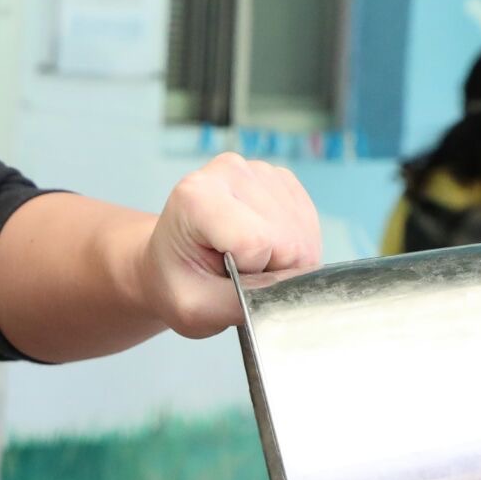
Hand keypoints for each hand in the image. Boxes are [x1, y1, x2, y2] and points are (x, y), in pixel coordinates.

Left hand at [141, 153, 321, 338]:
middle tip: (237, 271)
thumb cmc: (177, 282)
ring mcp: (259, 170)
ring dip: (284, 259)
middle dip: (272, 268)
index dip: (251, 272)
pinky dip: (293, 246)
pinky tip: (263, 248)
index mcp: (197, 196)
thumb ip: (240, 302)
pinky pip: (308, 224)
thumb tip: (290, 289)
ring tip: (247, 259)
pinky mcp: (281, 179)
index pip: (256, 241)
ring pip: (303, 233)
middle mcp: (230, 171)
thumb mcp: (195, 309)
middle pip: (287, 238)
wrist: (172, 261)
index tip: (225, 274)